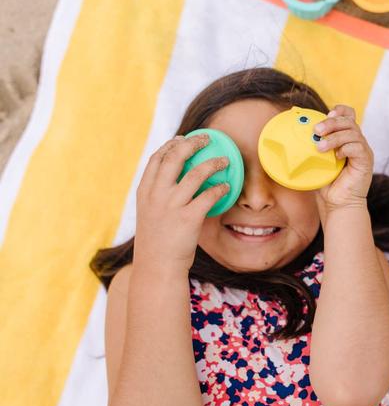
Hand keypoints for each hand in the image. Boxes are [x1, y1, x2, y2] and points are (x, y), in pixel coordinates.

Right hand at [134, 133, 230, 274]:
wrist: (157, 267)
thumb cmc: (157, 242)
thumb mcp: (149, 214)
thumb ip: (158, 196)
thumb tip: (177, 179)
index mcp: (144, 192)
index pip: (156, 158)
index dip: (171, 145)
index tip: (182, 138)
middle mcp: (156, 195)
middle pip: (175, 157)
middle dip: (193, 143)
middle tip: (207, 139)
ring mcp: (171, 206)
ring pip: (196, 173)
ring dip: (213, 163)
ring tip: (225, 160)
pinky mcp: (188, 218)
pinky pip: (209, 195)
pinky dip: (220, 188)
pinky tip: (227, 186)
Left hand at [313, 105, 373, 213]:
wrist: (338, 205)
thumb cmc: (327, 184)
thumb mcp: (317, 160)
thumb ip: (313, 145)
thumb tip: (295, 132)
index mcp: (347, 139)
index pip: (349, 115)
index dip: (339, 111)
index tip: (326, 115)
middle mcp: (357, 142)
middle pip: (349, 121)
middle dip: (331, 123)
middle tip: (316, 130)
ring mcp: (363, 152)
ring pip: (353, 133)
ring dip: (334, 137)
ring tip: (320, 147)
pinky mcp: (366, 162)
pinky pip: (358, 147)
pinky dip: (345, 148)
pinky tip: (336, 156)